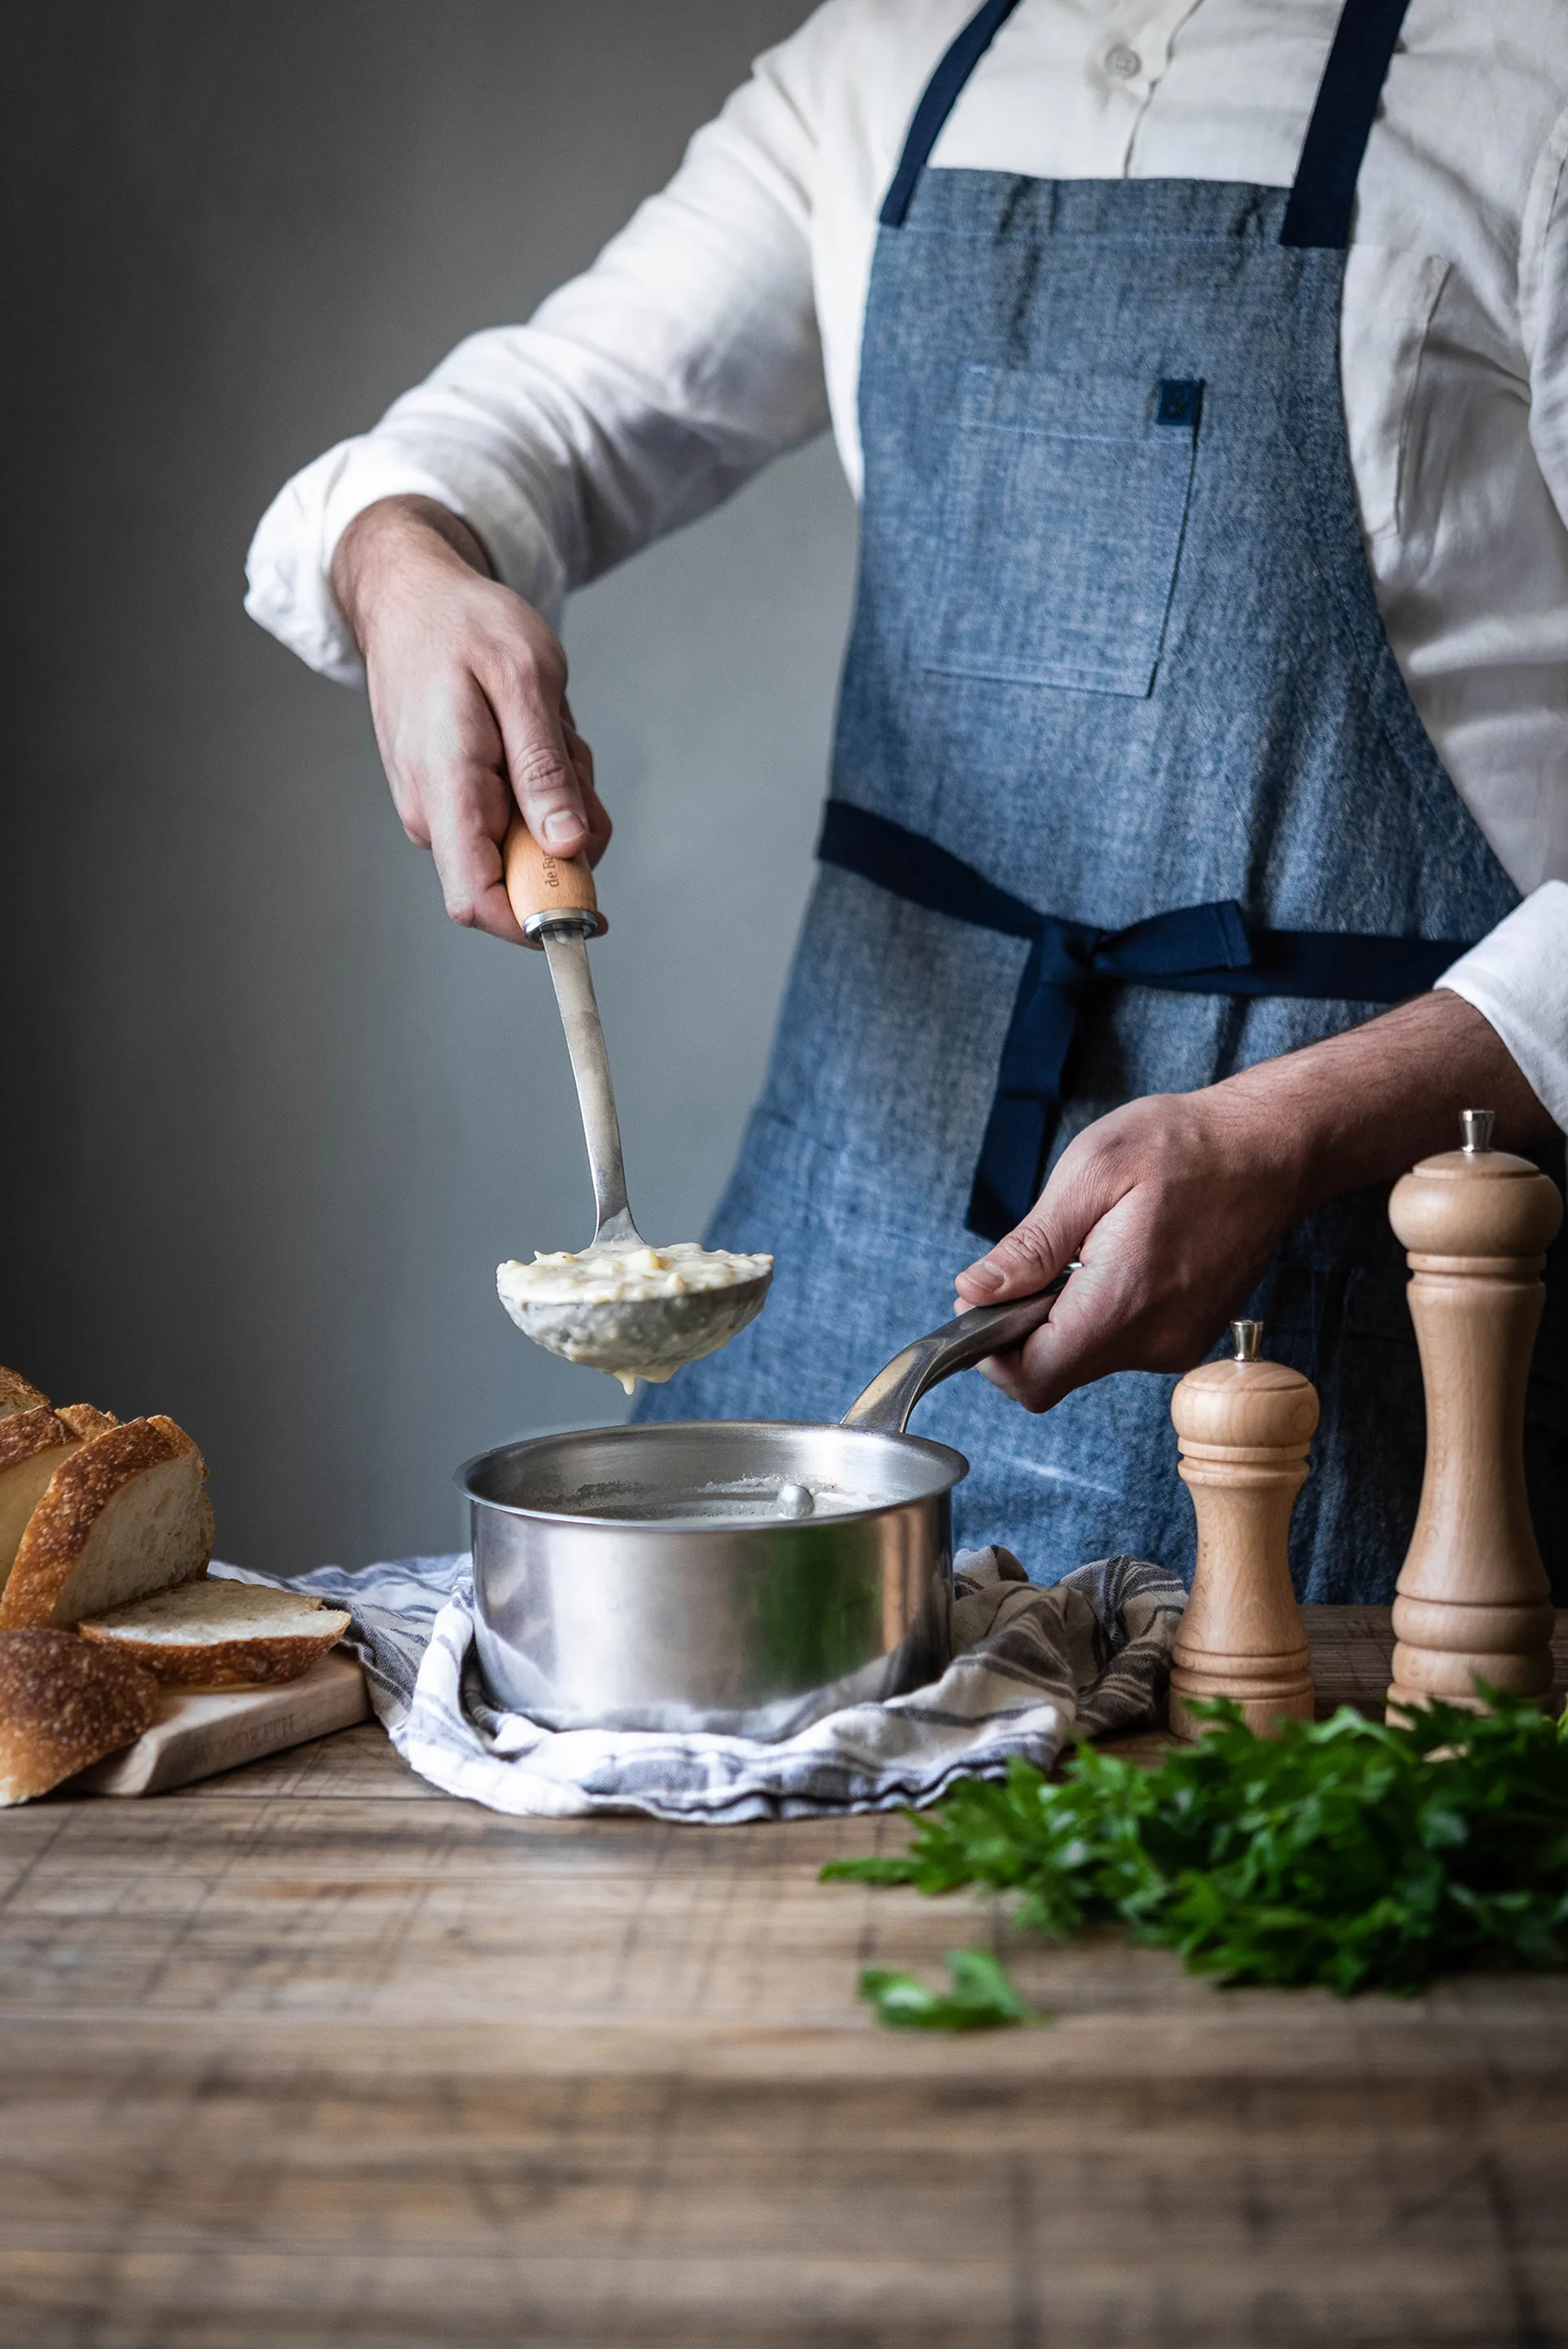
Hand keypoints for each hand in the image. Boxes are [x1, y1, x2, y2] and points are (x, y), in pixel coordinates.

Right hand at [331, 495, 609, 945]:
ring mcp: (444, 807)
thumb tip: (565, 846)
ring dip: (560, 796)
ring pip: (529, 842)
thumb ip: (545, 769)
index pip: (479, 901)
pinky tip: (531, 729)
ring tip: (545, 726)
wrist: (409, 594)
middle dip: (567, 832)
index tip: (591, 911)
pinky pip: (519, 815)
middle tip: (568, 754)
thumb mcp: (525, 680)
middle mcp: (435, 813)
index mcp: (448, 788)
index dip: (537, 921)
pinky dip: (544, 780)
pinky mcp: (457, 797)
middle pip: (521, 874)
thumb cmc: (463, 624)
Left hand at [952, 991, 1553, 1412]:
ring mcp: (1174, 1346)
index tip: (984, 1298)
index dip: (989, 1348)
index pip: (1030, 1377)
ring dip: (1062, 1319)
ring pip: (1083, 1362)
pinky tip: (1117, 1260)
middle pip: (1052, 1374)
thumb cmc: (1184, 1147)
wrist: (1271, 1150)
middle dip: (1022, 1329)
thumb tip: (973, 1293)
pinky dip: (1098, 1314)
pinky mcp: (1185, 1340)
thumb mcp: (1092, 1172)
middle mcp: (1152, 1341)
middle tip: (1036, 1262)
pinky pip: (1118, 1347)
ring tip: (1087, 1251)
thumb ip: (1030, 1245)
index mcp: (1122, 1301)